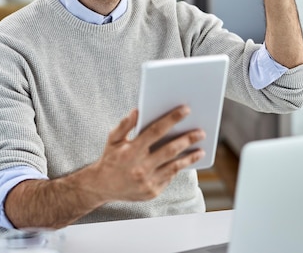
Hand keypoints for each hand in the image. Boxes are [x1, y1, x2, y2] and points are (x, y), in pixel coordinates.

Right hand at [90, 106, 205, 201]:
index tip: (186, 110)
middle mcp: (140, 167)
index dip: (172, 119)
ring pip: (174, 166)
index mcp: (131, 151)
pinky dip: (179, 168)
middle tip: (201, 132)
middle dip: (188, 139)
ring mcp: (147, 181)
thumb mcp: (113, 139)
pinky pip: (170, 177)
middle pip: (170, 150)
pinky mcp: (152, 192)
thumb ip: (125, 124)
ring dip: (190, 157)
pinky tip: (188, 160)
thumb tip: (137, 110)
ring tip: (201, 149)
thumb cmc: (110, 158)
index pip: (156, 131)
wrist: (101, 187)